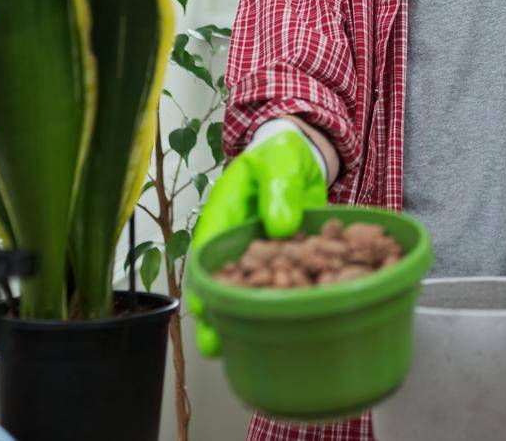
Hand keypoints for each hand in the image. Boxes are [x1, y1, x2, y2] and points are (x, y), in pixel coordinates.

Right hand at [188, 122, 328, 355]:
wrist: (304, 156)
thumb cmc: (282, 155)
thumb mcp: (280, 161)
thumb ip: (279, 189)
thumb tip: (279, 227)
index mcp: (226, 210)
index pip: (208, 247)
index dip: (203, 278)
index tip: (201, 306)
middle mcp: (237, 237)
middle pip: (220, 278)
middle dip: (215, 312)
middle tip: (214, 344)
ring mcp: (259, 252)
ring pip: (245, 288)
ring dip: (240, 317)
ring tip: (237, 351)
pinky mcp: (284, 259)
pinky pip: (277, 285)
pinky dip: (276, 306)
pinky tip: (281, 330)